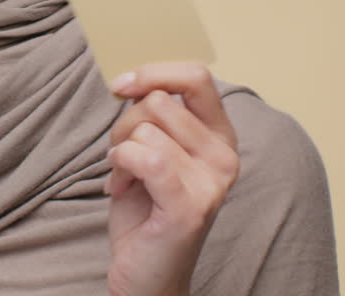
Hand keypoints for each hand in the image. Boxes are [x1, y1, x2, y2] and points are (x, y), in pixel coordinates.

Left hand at [104, 63, 239, 295]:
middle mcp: (225, 156)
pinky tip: (121, 186)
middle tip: (122, 154)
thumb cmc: (145, 209)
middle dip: (124, 123)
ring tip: (126, 177)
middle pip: (160, 101)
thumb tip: (130, 77)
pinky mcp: (191, 206)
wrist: (145, 273)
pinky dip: (121, 165)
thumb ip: (153, 115)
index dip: (154, 71)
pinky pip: (145, 157)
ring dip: (119, 150)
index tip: (121, 85)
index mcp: (219, 136)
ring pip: (146, 128)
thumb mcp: (152, 149)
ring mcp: (212, 182)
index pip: (197, 77)